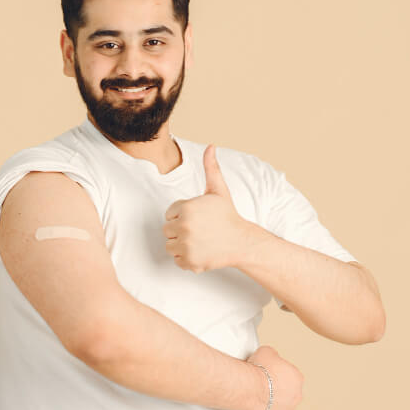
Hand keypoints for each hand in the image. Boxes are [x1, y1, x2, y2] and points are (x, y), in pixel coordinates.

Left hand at [163, 145, 258, 272]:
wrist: (242, 242)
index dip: (182, 215)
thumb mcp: (218, 190)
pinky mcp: (189, 262)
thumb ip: (210, 168)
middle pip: (167, 230)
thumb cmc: (228, 216)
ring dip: (181, 245)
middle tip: (199, 230)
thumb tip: (211, 146)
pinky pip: (177, 261)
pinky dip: (186, 259)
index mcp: (186, 208)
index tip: (198, 217)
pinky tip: (201, 251)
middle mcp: (184, 227)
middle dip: (180, 230)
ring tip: (199, 240)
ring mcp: (186, 246)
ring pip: (170, 246)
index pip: (169, 213)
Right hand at [243, 345, 303, 409]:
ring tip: (256, 399)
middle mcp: (296, 396)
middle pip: (287, 394)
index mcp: (297, 378)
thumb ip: (273, 356)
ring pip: (279, 409)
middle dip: (275, 391)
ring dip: (270, 405)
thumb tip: (270, 357)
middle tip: (261, 387)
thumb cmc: (258, 371)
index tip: (266, 375)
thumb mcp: (266, 351)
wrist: (249, 389)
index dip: (276, 375)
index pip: (289, 376)